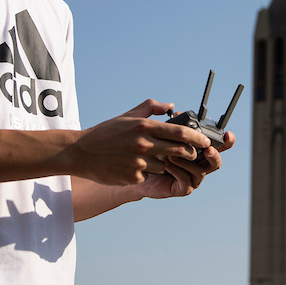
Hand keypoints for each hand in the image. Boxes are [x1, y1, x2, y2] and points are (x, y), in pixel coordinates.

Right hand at [63, 100, 208, 185]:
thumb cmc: (106, 133)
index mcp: (144, 127)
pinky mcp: (133, 177)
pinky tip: (131, 167)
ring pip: (164, 165)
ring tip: (147, 158)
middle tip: (190, 153)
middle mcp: (143, 144)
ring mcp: (138, 163)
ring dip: (162, 163)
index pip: (180, 133)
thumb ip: (151, 108)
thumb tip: (171, 106)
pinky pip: (148, 176)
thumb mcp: (127, 116)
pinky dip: (145, 172)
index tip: (205, 141)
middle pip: (179, 151)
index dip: (197, 138)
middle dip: (189, 153)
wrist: (80, 153)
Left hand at [141, 130, 235, 197]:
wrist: (137, 172)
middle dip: (214, 155)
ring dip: (187, 161)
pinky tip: (167, 164)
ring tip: (171, 155)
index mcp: (198, 150)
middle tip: (207, 149)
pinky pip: (186, 180)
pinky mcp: (183, 188)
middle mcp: (199, 164)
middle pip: (216, 161)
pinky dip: (178, 170)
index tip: (228, 134)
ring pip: (200, 171)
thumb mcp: (161, 135)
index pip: (219, 145)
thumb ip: (171, 123)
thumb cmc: (151, 152)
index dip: (227, 141)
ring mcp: (193, 178)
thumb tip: (177, 111)